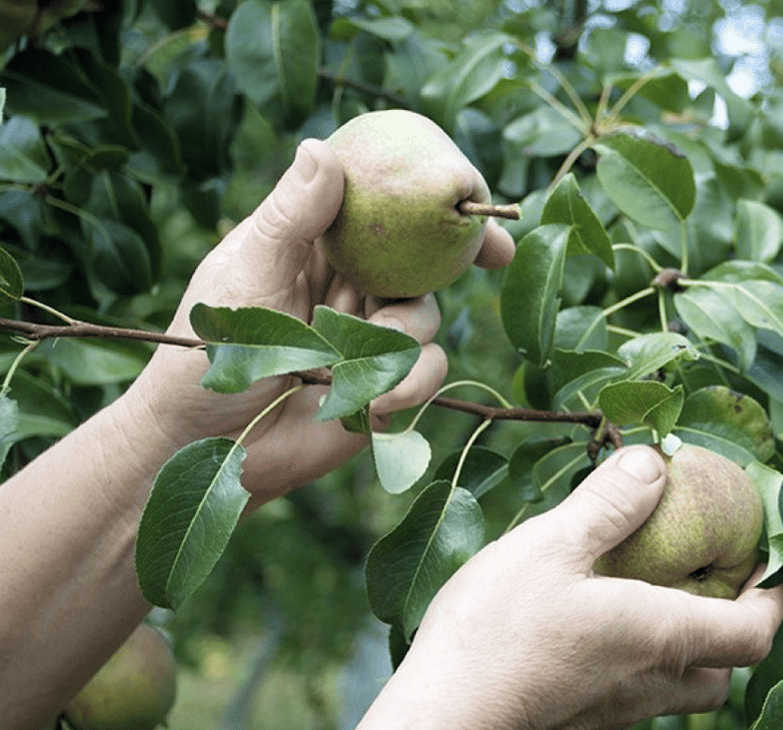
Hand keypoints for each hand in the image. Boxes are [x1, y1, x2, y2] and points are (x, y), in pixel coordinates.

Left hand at [124, 138, 514, 502]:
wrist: (199, 443)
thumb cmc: (200, 351)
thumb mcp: (246, 274)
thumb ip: (289, 218)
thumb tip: (322, 147)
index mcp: (317, 246)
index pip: (379, 207)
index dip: (424, 197)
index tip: (462, 187)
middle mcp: (351, 287)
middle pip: (422, 258)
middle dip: (464, 252)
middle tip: (497, 248)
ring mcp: (370, 337)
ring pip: (427, 315)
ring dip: (407, 336)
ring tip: (358, 363)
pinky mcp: (385, 387)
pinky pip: (429, 372)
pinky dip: (412, 384)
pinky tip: (378, 401)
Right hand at [337, 445, 782, 729]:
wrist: (438, 724)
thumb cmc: (495, 635)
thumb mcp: (551, 544)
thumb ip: (610, 502)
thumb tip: (655, 462)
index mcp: (661, 638)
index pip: (755, 630)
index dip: (775, 595)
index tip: (768, 559)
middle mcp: (651, 685)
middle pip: (725, 669)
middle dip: (733, 625)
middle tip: (712, 576)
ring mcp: (616, 713)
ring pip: (679, 687)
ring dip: (685, 645)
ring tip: (651, 595)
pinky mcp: (580, 726)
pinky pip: (635, 696)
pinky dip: (639, 661)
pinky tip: (594, 628)